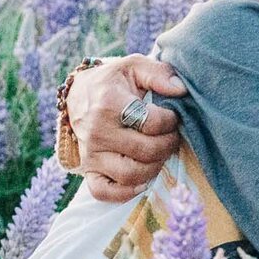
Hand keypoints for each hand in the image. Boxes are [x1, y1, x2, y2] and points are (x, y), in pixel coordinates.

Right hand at [68, 57, 185, 201]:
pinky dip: (126, 192)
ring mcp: (91, 154)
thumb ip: (159, 73)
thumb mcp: (134, 66)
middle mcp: (97, 132)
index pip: (151, 123)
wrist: (77, 95)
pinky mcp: (88, 170)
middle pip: (145, 151)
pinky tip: (141, 178)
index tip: (173, 116)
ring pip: (130, 175)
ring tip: (159, 153)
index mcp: (109, 104)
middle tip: (172, 136)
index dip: (171, 121)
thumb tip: (181, 90)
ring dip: (154, 168)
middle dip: (168, 145)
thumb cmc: (112, 81)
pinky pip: (104, 192)